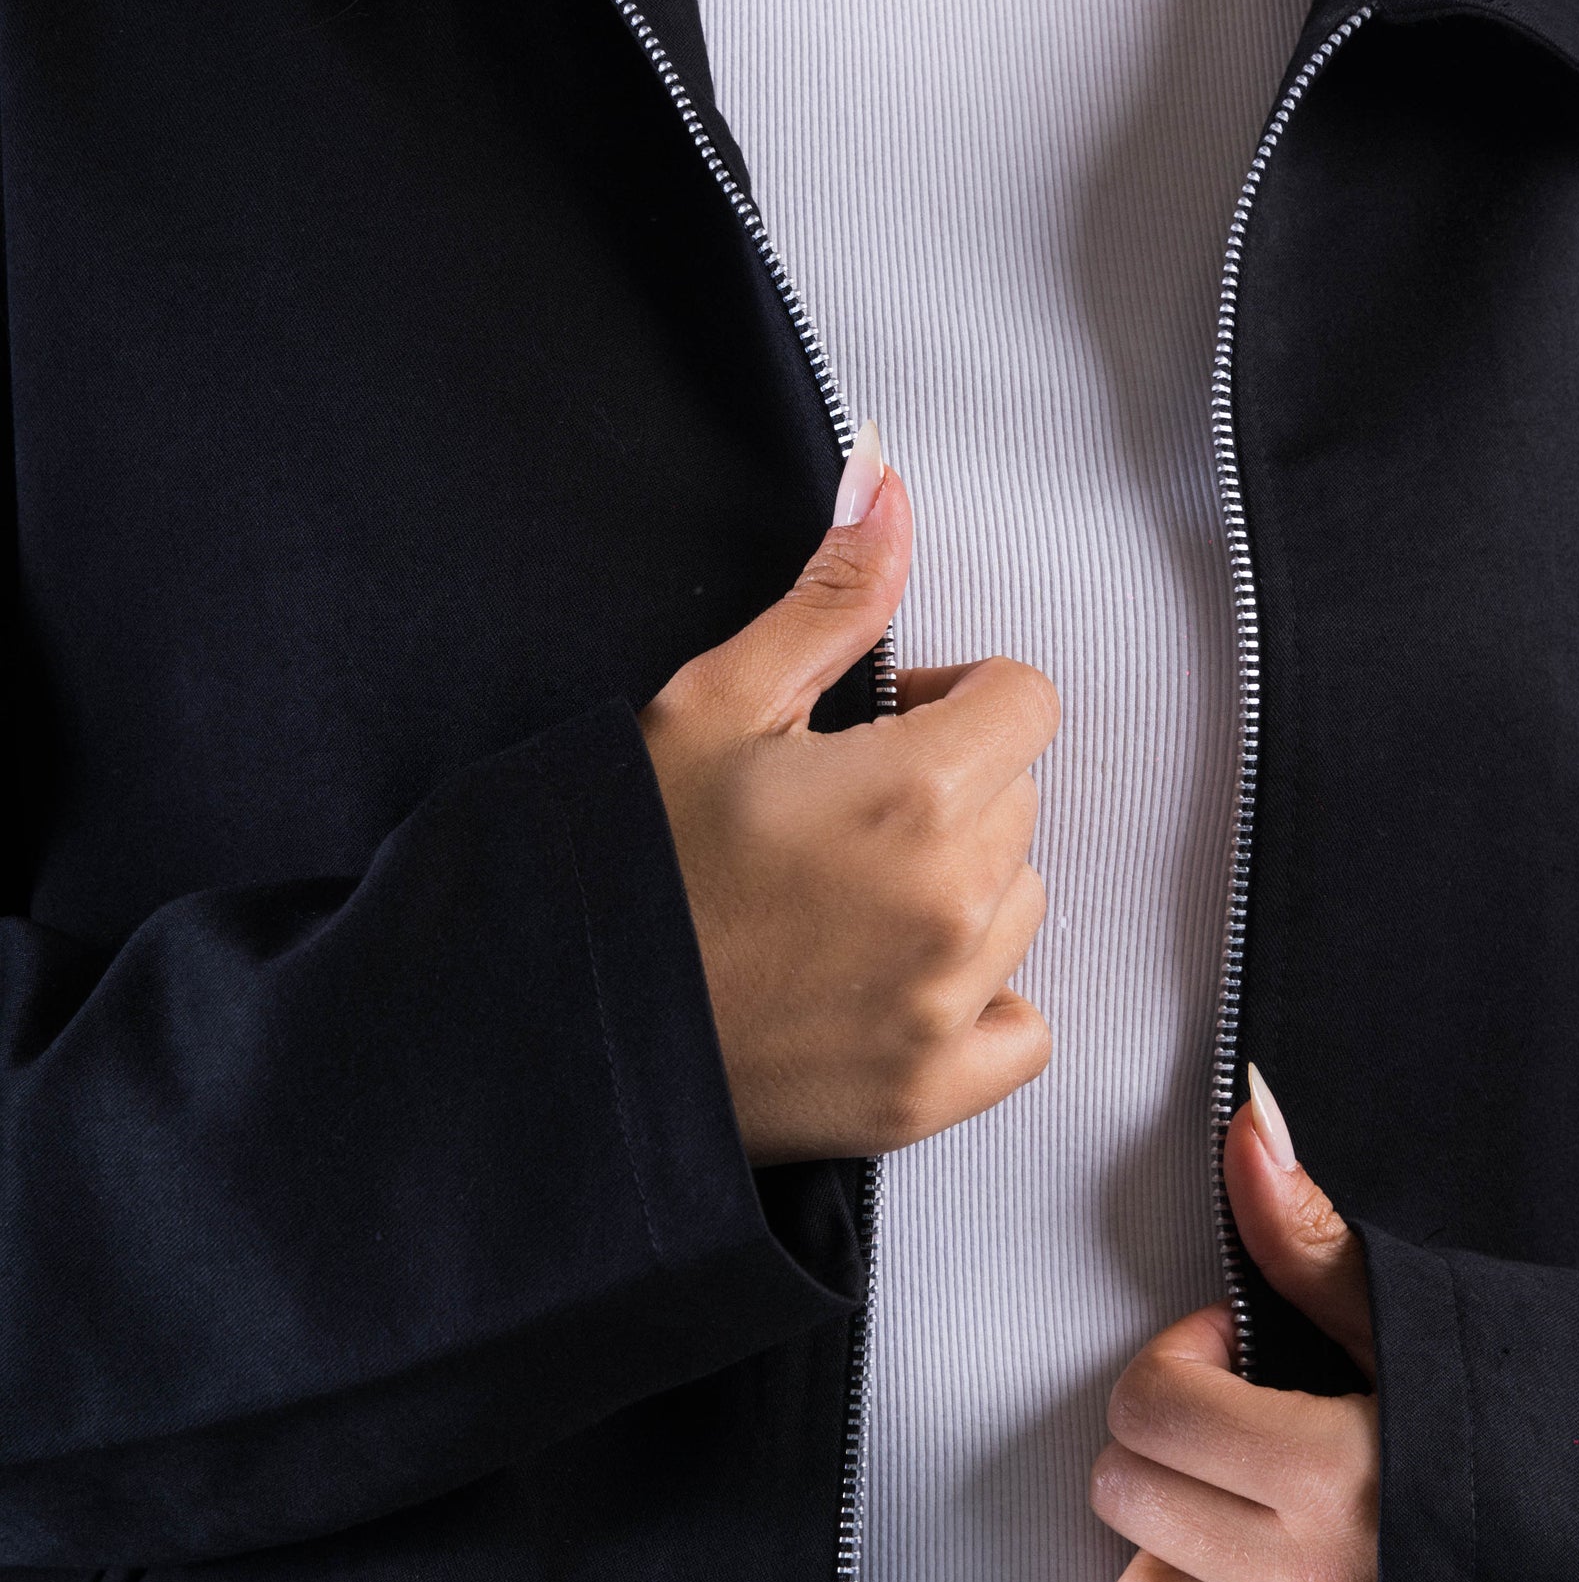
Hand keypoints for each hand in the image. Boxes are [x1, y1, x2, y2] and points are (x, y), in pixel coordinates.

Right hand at [639, 426, 1058, 1166]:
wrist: (551, 1022)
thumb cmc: (627, 860)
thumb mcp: (717, 701)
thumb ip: (834, 598)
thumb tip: (891, 485)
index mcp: (912, 792)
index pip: (1025, 700)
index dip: (952, 699)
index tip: (881, 727)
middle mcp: (951, 903)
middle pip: (1018, 797)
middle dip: (948, 788)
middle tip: (831, 813)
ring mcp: (946, 1008)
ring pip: (1019, 901)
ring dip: (959, 888)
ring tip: (840, 898)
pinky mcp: (929, 1096)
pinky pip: (1022, 1026)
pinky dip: (976, 1004)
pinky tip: (885, 982)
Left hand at [1090, 1070, 1378, 1581]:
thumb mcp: (1451, 1333)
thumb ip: (1317, 1243)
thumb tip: (1245, 1123)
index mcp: (1338, 1475)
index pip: (1155, 1406)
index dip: (1184, 1359)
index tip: (1237, 1356)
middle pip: (1131, 1499)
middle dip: (1169, 1445)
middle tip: (1239, 1431)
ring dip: (1178, 1560)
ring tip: (1251, 1529)